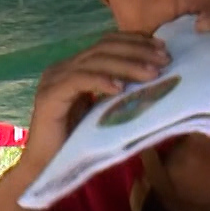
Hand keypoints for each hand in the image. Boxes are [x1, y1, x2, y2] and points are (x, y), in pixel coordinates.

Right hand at [22, 31, 168, 167]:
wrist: (45, 169)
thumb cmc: (77, 145)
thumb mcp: (103, 112)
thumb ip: (118, 94)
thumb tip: (154, 80)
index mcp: (74, 68)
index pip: (106, 44)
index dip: (135, 41)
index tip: (162, 49)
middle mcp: (62, 68)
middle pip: (103, 48)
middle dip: (137, 51)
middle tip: (164, 60)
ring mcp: (54, 80)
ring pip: (94, 61)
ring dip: (127, 65)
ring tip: (151, 74)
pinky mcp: (49, 96)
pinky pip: (78, 80)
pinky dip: (101, 81)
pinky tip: (120, 88)